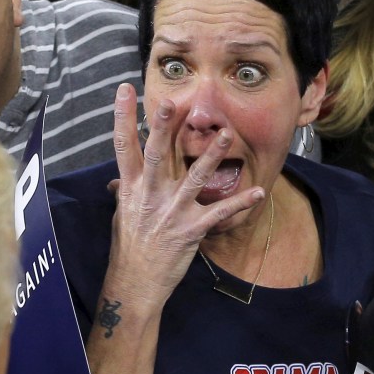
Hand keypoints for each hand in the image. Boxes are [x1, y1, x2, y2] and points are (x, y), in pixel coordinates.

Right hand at [102, 82, 264, 308]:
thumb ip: (125, 192)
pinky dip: (239, 203)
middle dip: (163, 128)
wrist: (135, 283)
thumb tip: (117, 179)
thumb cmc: (129, 247)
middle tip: (172, 101)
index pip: (123, 145)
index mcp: (131, 187)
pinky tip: (257, 192)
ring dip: (213, 156)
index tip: (124, 89)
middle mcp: (150, 195)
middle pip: (157, 154)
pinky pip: (219, 213)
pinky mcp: (191, 229)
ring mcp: (171, 212)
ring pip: (194, 178)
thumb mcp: (122, 214)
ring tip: (227, 134)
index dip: (122, 116)